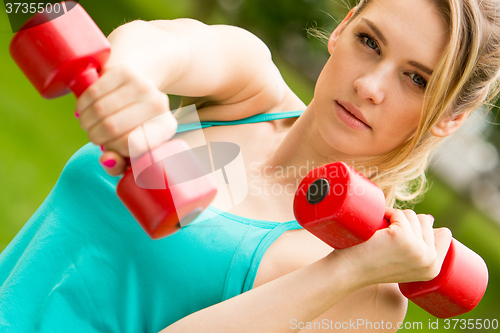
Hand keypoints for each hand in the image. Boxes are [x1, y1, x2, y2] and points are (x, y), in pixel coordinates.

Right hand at [75, 63, 177, 175]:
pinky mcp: (125, 71)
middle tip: (95, 135)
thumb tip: (106, 160)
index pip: (134, 146)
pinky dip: (82, 105)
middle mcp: (159, 105)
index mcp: (166, 128)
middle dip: (95, 136)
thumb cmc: (134, 121)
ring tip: (88, 123)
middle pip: (111, 128)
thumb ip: (119, 163)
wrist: (142, 78)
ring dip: (85, 121)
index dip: (115, 150)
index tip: (111, 147)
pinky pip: (93, 92)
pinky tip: (84, 109)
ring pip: (99, 110)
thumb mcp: (132, 147)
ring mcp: (143, 86)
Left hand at [336, 209, 452, 285]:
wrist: (347, 271)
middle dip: (404, 222)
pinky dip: (386, 214)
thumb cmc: (370, 263)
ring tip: (380, 236)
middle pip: (425, 221)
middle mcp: (431, 262)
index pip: (444, 235)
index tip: (402, 238)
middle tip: (386, 239)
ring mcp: (418, 250)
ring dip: (394, 218)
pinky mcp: (403, 238)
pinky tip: (376, 231)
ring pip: (412, 215)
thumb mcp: (403, 260)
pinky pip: (398, 214)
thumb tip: (431, 219)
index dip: (423, 228)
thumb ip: (419, 246)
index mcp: (434, 269)